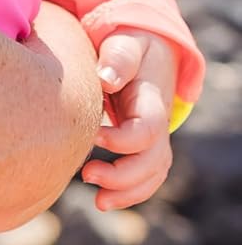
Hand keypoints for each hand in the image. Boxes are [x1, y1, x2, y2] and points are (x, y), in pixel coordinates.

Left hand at [81, 28, 176, 208]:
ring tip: (98, 200)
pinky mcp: (144, 145)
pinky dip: (130, 192)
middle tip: (86, 175)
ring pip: (152, 175)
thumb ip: (118, 58)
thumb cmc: (129, 46)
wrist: (147, 51)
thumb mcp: (125, 43)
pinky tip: (104, 198)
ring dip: (127, 192)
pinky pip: (146, 177)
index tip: (93, 135)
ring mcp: (154, 138)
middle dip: (123, 175)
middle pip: (152, 161)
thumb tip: (106, 78)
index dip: (123, 140)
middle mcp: (157, 124)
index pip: (147, 130)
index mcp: (152, 100)